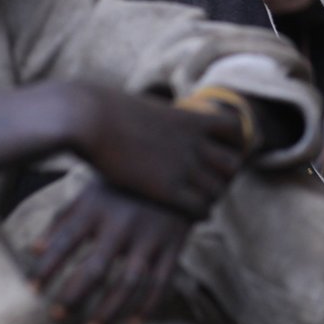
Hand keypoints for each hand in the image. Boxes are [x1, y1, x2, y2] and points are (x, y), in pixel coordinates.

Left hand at [31, 179, 190, 323]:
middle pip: (96, 267)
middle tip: (56, 315)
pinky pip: (162, 281)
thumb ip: (62, 219)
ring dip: (109, 310)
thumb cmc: (123, 185)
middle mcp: (124, 222)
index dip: (47, 268)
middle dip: (74, 295)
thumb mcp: (91, 192)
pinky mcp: (174, 243)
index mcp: (98, 207)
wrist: (175, 166)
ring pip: (129, 281)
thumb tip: (33, 249)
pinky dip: (149, 306)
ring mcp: (151, 235)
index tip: (32, 290)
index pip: (66, 241)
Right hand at [77, 86, 245, 217]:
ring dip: (211, 197)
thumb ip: (161, 118)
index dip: (234, 142)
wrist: (88, 118)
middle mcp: (194, 142)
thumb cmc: (106, 110)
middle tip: (213, 182)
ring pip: (217, 190)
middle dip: (227, 175)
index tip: (223, 151)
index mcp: (191, 118)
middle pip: (233, 163)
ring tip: (201, 202)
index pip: (235, 129)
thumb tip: (155, 118)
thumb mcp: (145, 108)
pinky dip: (199, 213)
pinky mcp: (166, 189)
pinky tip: (191, 215)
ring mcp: (182, 165)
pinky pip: (199, 207)